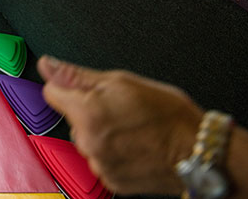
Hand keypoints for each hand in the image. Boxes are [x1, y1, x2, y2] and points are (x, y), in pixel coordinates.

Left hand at [38, 56, 201, 193]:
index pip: (52, 93)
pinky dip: (112, 153)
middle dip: (89, 111)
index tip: (88, 90)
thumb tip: (48, 65)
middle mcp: (88, 143)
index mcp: (87, 113)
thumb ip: (77, 75)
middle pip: (72, 118)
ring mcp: (99, 165)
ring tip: (132, 129)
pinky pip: (101, 160)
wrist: (199, 153)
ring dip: (101, 133)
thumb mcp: (122, 82)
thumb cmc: (168, 116)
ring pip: (86, 140)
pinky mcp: (111, 182)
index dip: (69, 87)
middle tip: (120, 109)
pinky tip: (134, 147)